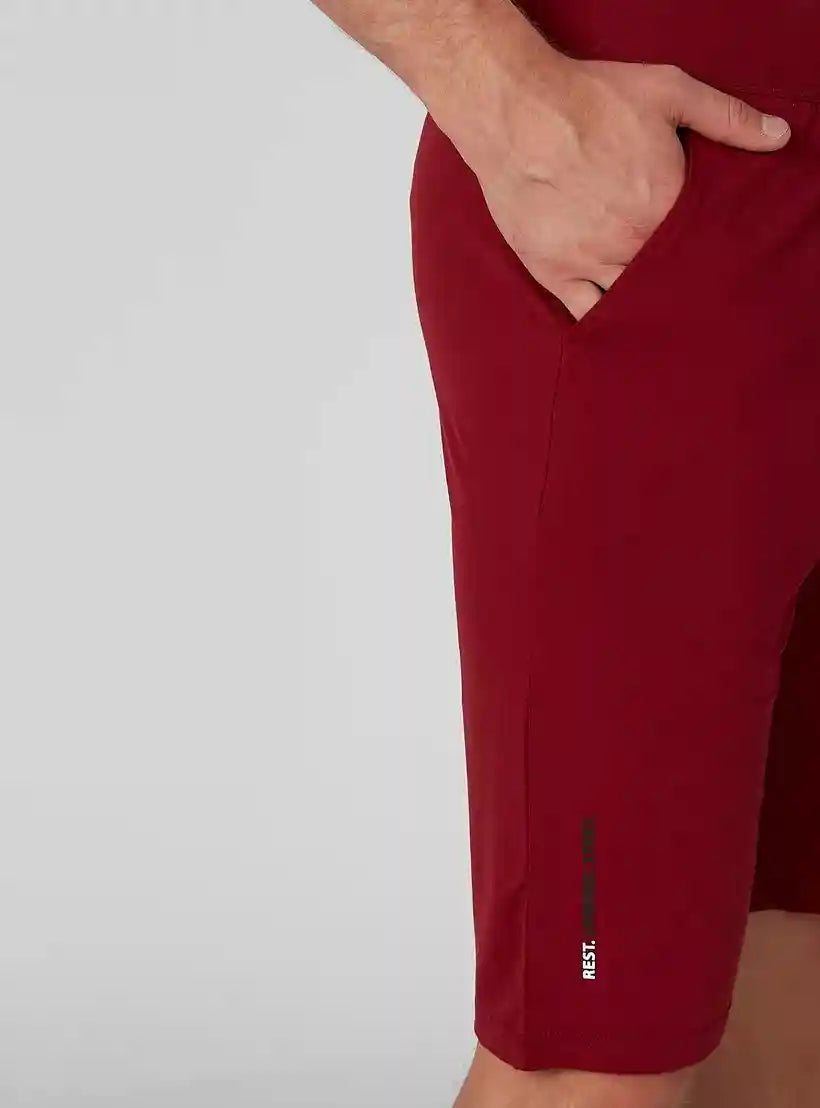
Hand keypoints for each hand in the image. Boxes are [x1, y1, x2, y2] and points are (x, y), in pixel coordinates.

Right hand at [430, 36, 790, 319]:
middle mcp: (631, 244)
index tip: (707, 254)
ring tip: (655, 311)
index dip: (707, 253)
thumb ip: (727, 117)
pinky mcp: (553, 271)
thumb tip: (777, 137)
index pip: (701, 248)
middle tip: (683, 286)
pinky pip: (584, 313)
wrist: (517, 112)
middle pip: (667, 281)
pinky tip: (614, 326)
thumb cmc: (590, 100)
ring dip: (644, 308)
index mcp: (665, 207)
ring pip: (629, 303)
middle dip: (677, 284)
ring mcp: (590, 263)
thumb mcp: (669, 90)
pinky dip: (602, 322)